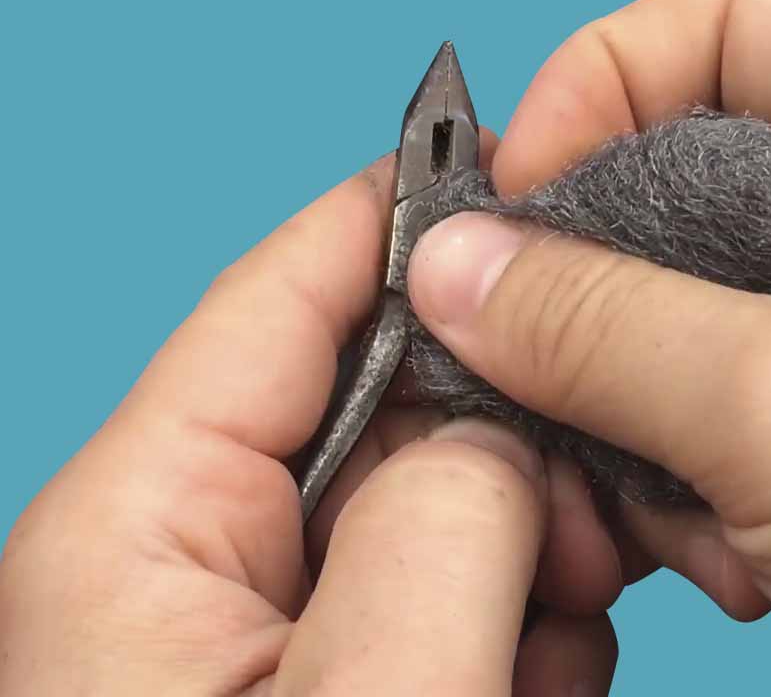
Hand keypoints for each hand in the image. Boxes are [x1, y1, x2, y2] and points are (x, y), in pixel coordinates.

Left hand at [0, 147, 619, 694]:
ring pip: (440, 496)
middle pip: (383, 399)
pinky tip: (536, 679)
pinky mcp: (343, 674)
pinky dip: (525, 620)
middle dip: (507, 437)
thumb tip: (502, 433)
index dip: (398, 217)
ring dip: (534, 548)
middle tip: (591, 514)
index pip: (277, 298)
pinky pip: (454, 586)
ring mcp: (278, 622)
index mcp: (143, 530)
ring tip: (560, 633)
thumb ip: (443, 527)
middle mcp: (199, 557)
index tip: (509, 162)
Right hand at [406, 0, 770, 694]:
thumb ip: (605, 327)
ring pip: (689, 321)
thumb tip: (461, 269)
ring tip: (692, 525)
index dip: (593, 92)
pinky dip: (698, 491)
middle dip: (602, 304)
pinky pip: (727, 418)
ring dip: (646, 426)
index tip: (509, 208)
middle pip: (686, 182)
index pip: (724, 24)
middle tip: (550, 391)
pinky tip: (739, 566)